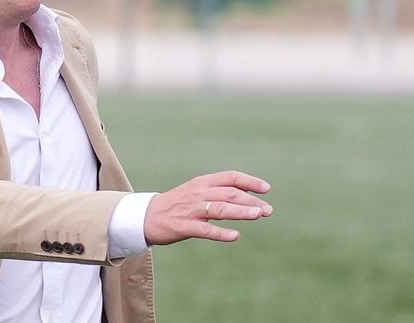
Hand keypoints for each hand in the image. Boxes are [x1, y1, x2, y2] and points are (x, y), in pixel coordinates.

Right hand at [143, 171, 272, 245]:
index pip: (230, 177)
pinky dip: (221, 233)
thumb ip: (219, 191)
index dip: (250, 182)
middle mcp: (199, 193)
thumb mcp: (197, 191)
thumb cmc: (176, 204)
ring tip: (257, 215)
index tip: (266, 189)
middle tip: (268, 211)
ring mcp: (191, 209)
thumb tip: (248, 194)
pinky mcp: (183, 226)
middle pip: (229, 194)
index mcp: (203, 182)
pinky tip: (235, 236)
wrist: (145, 216)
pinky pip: (205, 230)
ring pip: (220, 209)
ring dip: (241, 212)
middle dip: (251, 201)